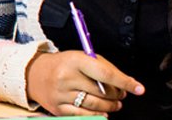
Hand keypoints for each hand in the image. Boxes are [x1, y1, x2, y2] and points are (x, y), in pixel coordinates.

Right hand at [25, 51, 143, 114]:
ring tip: (114, 104)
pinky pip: (84, 115)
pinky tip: (102, 111)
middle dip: (117, 95)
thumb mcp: (81, 57)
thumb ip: (103, 68)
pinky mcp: (58, 108)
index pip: (105, 73)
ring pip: (95, 105)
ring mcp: (61, 94)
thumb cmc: (62, 64)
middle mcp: (66, 77)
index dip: (125, 82)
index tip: (138, 88)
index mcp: (74, 61)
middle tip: (121, 94)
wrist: (33, 74)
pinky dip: (97, 115)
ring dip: (110, 106)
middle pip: (102, 92)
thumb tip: (125, 83)